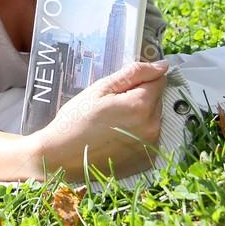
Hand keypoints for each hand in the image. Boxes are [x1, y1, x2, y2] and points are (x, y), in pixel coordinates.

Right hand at [27, 60, 167, 180]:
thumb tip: (162, 65)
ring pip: (154, 118)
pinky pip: (149, 137)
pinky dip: (138, 133)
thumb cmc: (77, 118)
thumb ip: (133, 73)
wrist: (62, 155)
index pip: (158, 80)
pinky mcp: (147, 160)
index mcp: (141, 105)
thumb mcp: (101, 88)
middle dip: (140, 97)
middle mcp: (153, 126)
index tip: (122, 87)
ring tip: (112, 122)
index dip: (140, 79)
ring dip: (140, 115)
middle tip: (112, 105)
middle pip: (157, 100)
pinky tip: (117, 136)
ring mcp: (151, 146)